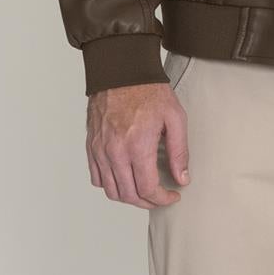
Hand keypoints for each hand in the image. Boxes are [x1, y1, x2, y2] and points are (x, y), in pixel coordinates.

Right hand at [86, 82, 189, 208]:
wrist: (121, 72)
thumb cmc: (148, 91)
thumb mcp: (175, 118)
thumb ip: (179, 152)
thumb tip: (182, 178)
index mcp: (137, 146)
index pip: (147, 189)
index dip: (162, 199)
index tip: (172, 196)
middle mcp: (115, 152)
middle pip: (129, 195)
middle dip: (148, 202)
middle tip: (160, 197)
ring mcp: (100, 150)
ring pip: (111, 190)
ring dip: (128, 197)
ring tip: (143, 192)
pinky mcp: (92, 145)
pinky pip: (96, 177)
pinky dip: (109, 185)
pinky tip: (124, 179)